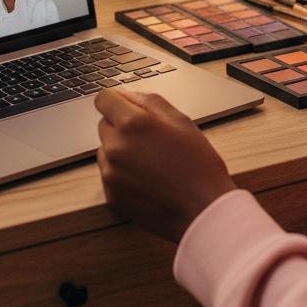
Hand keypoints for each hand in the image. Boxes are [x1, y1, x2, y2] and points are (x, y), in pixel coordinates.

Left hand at [96, 88, 236, 241]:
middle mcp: (116, 147)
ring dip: (120, 150)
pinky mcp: (111, 195)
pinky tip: (147, 179)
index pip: (103, 99)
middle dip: (121, 126)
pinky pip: (109, 174)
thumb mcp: (182, 122)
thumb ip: (150, 102)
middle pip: (104, 124)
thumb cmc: (199, 166)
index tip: (126, 107)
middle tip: (150, 139)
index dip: (116, 100)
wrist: (203, 211)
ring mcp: (111, 174)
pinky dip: (122, 173)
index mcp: (132, 124)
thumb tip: (128, 95)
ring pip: (106, 150)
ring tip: (151, 161)